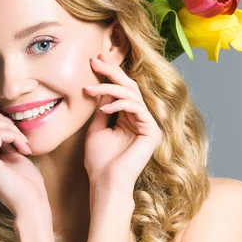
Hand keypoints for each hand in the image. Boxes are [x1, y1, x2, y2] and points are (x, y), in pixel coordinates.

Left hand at [83, 53, 162, 192]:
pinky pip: (136, 107)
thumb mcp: (96, 128)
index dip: (110, 73)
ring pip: (132, 94)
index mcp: (129, 117)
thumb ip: (101, 108)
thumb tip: (99, 88)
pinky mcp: (152, 131)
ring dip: (109, 88)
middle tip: (95, 59)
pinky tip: (103, 107)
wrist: (106, 182)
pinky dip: (119, 104)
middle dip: (111, 71)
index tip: (94, 59)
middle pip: (129, 86)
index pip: (121, 89)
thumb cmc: (99, 161)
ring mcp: (149, 124)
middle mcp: (141, 118)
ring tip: (89, 90)